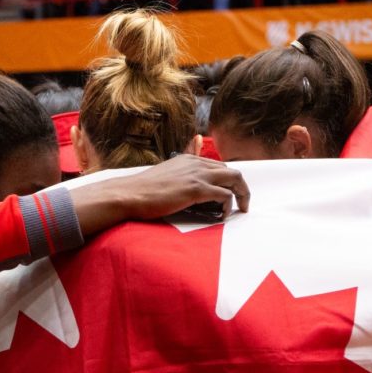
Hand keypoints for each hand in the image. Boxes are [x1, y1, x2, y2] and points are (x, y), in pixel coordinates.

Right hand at [72, 156, 250, 234]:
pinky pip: (224, 194)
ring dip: (242, 195)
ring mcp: (196, 175)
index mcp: (188, 159)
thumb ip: (181, 169)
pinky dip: (227, 205)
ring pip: (234, 179)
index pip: (219, 166)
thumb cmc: (144, 190)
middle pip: (232, 171)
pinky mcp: (195, 189)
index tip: (231, 195)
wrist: (129, 194)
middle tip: (242, 204)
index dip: (229, 181)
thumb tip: (192, 157)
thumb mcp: (165, 174)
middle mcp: (196, 163)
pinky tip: (222, 215)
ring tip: (240, 209)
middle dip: (242, 188)